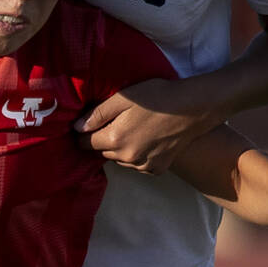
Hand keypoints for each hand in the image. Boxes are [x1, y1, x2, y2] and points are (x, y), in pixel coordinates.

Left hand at [76, 77, 215, 173]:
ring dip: (120, 148)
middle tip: (115, 121)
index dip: (84, 132)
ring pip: (120, 159)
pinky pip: (138, 164)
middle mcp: (128, 158)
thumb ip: (97, 114)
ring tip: (133, 128)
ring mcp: (144, 166)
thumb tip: (75, 128)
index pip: (85, 143)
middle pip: (102, 152)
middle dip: (103, 138)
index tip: (90, 122)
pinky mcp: (158, 169)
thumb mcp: (123, 97)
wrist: (192, 108)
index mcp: (115, 139)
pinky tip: (146, 138)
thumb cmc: (156, 97)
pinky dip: (137, 154)